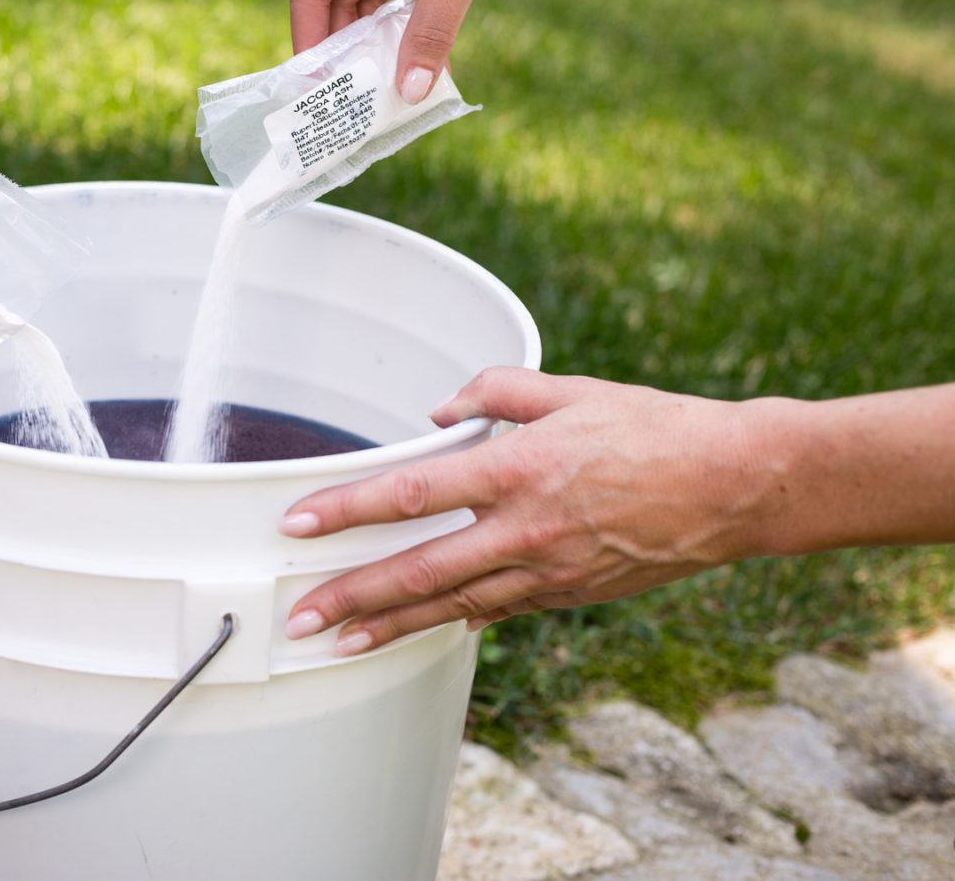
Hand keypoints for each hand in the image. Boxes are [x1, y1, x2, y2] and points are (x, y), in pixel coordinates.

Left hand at [280, 367, 775, 654]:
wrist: (737, 485)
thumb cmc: (655, 426)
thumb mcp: (571, 391)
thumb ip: (495, 391)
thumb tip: (437, 412)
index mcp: (517, 468)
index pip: (410, 495)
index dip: (347, 511)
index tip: (297, 524)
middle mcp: (524, 528)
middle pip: (418, 570)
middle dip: (350, 595)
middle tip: (296, 616)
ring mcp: (547, 570)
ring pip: (450, 606)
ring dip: (389, 626)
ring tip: (337, 643)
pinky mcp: (568, 593)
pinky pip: (497, 610)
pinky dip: (451, 621)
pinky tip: (416, 631)